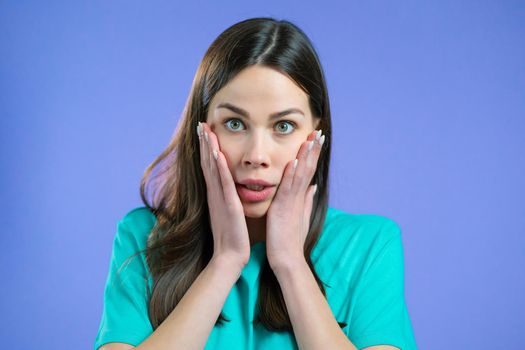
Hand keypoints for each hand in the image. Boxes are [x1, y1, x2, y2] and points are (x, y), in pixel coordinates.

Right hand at [198, 122, 250, 269]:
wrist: (230, 257)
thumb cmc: (233, 237)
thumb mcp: (230, 213)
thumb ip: (230, 199)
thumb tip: (232, 190)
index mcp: (217, 195)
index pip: (210, 167)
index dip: (207, 149)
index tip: (205, 132)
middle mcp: (215, 194)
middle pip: (207, 163)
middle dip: (204, 143)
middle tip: (201, 124)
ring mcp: (220, 198)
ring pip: (213, 169)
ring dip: (208, 149)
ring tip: (205, 131)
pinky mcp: (228, 205)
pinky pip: (223, 183)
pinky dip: (220, 167)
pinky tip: (217, 154)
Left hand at [265, 129, 324, 271]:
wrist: (286, 258)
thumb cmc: (289, 238)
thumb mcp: (298, 215)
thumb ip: (305, 199)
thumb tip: (313, 186)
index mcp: (299, 196)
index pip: (308, 170)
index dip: (313, 154)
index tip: (316, 138)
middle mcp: (299, 196)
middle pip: (308, 168)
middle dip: (313, 150)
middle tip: (318, 132)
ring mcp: (293, 201)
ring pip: (301, 174)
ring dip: (306, 156)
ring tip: (311, 139)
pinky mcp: (284, 208)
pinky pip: (289, 188)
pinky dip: (292, 174)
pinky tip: (295, 161)